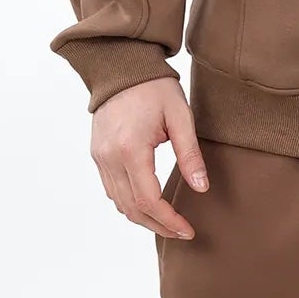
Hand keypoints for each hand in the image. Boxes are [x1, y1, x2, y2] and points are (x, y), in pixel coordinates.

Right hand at [90, 79, 208, 238]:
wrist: (122, 66)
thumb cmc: (154, 88)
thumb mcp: (180, 117)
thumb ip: (190, 155)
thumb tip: (201, 188)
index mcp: (131, 149)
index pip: (148, 200)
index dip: (169, 220)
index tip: (187, 229)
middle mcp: (109, 157)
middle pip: (131, 209)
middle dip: (157, 225)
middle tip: (181, 231)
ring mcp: (100, 157)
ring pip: (118, 203)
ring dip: (143, 218)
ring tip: (168, 221)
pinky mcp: (97, 154)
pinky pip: (111, 189)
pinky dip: (129, 203)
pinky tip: (148, 204)